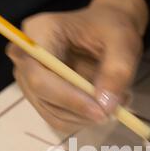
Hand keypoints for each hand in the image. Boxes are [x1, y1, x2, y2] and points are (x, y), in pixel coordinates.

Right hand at [7, 0, 148, 132]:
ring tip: (117, 102)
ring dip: (87, 117)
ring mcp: (29, 80)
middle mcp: (25, 58)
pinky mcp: (40, 97)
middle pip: (43, 98)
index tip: (102, 110)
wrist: (106, 31)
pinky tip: (104, 105)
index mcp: (38, 32)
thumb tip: (105, 106)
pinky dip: (84, 119)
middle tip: (114, 112)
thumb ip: (117, 71)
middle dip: (81, 111)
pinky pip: (60, 120)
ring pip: (53, 114)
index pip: (40, 77)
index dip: (68, 98)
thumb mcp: (124, 42)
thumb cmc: (111, 30)